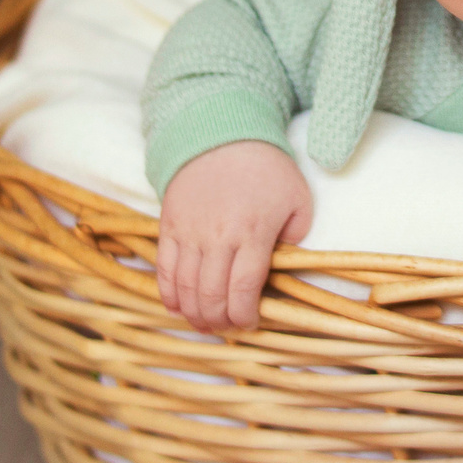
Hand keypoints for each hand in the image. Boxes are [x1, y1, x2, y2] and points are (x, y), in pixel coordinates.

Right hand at [154, 140, 312, 334]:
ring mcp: (189, 232)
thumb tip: (284, 264)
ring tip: (205, 323)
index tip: (250, 322)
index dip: (245, 315)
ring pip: (185, 287)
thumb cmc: (266, 169)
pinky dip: (169, 294)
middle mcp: (218, 236)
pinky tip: (178, 307)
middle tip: (227, 327)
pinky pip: (164, 269)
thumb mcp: (297, 198)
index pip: (244, 289)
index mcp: (253, 232)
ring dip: (194, 313)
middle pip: (211, 295)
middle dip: (220, 321)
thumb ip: (297, 235)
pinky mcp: (168, 225)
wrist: (222, 135)